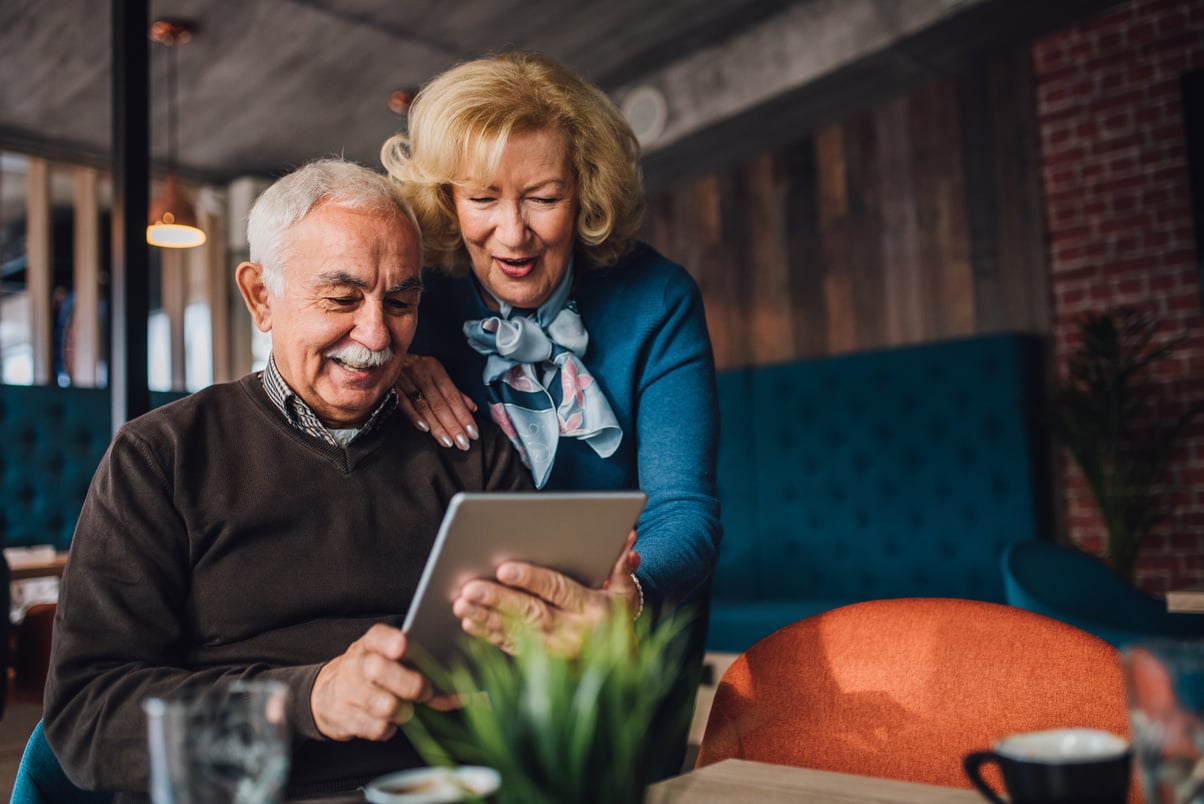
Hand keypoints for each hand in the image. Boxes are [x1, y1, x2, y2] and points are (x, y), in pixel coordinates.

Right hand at [310, 624, 438, 741]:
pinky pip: (375, 728)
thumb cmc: (372, 675)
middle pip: (378, 670)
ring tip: (405, 710)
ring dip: (402, 712)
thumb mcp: (390, 663)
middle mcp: (355, 664)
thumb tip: (458, 697)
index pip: (377, 637)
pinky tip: (386, 721)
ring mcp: (346, 691)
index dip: (389, 641)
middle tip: (424, 692)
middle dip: (408, 684)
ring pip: (381, 705)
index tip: (402, 647)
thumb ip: (421, 672)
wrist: (327, 694)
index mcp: (369, 645)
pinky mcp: (343, 717)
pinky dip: (387, 728)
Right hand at [396, 354, 479, 450]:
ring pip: (425, 406)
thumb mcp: (434, 375)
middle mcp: (422, 372)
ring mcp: (405, 378)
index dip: (464, 416)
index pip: (453, 396)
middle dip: (454, 426)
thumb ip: (453, 391)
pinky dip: (415, 416)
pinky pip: (404, 403)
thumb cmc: (412, 369)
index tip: (473, 433)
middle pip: (441, 404)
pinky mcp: (390, 386)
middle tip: (463, 444)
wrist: (379, 357)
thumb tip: (472, 408)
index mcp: (435, 369)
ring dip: (437, 426)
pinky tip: (424, 429)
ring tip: (448, 442)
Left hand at [452, 530, 640, 656]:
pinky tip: (468, 620)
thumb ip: (621, 566)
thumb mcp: (626, 593)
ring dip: (485, 617)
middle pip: (530, 613)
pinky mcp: (536, 662)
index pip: (558, 591)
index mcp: (592, 611)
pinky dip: (486, 633)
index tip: (505, 568)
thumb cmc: (617, 619)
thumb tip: (628, 536)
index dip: (531, 579)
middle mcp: (570, 634)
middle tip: (470, 586)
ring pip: (513, 632)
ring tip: (461, 602)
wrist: (619, 666)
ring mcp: (551, 652)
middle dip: (498, 599)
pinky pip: (507, 647)